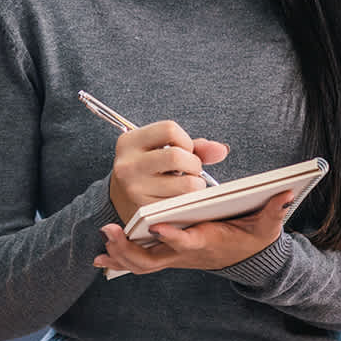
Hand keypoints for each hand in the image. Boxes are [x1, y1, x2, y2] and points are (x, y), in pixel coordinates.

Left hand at [93, 190, 295, 273]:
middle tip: (109, 232)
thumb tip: (286, 192)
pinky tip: (100, 258)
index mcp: (207, 242)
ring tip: (103, 240)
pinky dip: (119, 261)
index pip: (188, 242)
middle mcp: (185, 253)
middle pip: (153, 259)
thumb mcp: (267, 226)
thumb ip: (274, 211)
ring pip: (142, 263)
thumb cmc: (253, 238)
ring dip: (120, 254)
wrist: (246, 259)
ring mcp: (173, 256)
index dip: (173, 237)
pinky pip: (139, 262)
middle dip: (129, 249)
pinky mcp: (165, 255)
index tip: (158, 226)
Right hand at [108, 120, 228, 222]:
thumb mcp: (159, 149)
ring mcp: (135, 189)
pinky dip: (189, 201)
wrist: (119, 198)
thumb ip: (193, 147)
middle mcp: (128, 164)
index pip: (169, 129)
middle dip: (193, 164)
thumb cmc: (146, 169)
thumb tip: (221, 150)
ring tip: (186, 185)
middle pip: (177, 156)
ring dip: (196, 185)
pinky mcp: (145, 210)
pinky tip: (180, 197)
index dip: (185, 140)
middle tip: (189, 170)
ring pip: (187, 184)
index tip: (183, 150)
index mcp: (129, 142)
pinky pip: (183, 204)